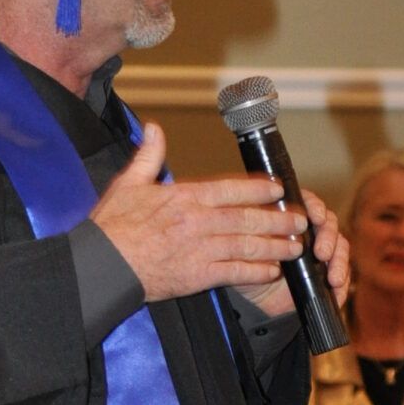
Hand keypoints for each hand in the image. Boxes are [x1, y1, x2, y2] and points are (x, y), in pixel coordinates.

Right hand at [90, 122, 307, 304]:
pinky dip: (255, 271)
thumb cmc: (112, 226)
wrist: (102, 266)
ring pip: (247, 245)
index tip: (279, 189)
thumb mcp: (128, 183)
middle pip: (247, 218)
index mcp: (184, 197)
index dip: (259, 189)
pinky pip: (234, 272)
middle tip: (300, 220)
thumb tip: (155, 129)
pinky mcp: (197, 276)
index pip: (231, 189)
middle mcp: (197, 221)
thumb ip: (148, 156)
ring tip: (295, 247)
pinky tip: (271, 271)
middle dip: (278, 219)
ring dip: (275, 246)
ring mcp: (199, 249)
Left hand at [232, 189, 349, 317]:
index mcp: (290, 216)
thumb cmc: (245, 262)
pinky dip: (342, 284)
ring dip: (340, 261)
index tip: (315, 217)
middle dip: (328, 237)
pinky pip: (342, 275)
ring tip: (333, 279)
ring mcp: (321, 251)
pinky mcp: (327, 273)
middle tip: (322, 253)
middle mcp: (310, 230)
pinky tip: (337, 291)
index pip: (309, 204)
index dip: (315, 208)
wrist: (252, 295)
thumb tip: (268, 227)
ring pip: (340, 248)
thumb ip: (255, 234)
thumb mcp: (244, 246)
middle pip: (329, 224)